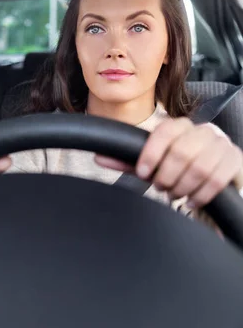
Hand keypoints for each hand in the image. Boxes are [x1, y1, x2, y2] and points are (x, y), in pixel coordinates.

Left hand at [96, 118, 242, 207]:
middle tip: (161, 188)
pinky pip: (218, 178)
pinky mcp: (236, 161)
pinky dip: (200, 194)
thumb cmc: (178, 170)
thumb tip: (98, 157)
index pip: (164, 131)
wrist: (215, 179)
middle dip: (167, 175)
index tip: (143, 172)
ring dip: (182, 186)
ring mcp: (223, 145)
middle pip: (181, 151)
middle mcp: (203, 131)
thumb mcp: (152, 165)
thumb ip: (127, 161)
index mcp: (180, 127)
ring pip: (199, 166)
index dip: (151, 153)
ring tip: (175, 194)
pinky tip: (192, 200)